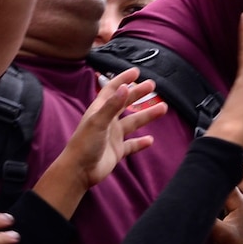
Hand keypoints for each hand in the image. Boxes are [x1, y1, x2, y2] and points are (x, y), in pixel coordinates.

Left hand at [33, 68, 165, 216]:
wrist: (79, 171)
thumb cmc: (84, 144)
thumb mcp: (98, 122)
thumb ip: (112, 105)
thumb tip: (125, 88)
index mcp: (100, 110)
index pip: (112, 90)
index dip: (123, 79)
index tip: (136, 72)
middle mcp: (107, 121)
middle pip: (125, 103)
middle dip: (138, 94)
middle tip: (152, 85)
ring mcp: (113, 136)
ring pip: (133, 122)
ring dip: (147, 115)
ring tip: (163, 108)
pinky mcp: (117, 151)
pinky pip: (132, 145)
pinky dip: (141, 143)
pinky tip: (150, 141)